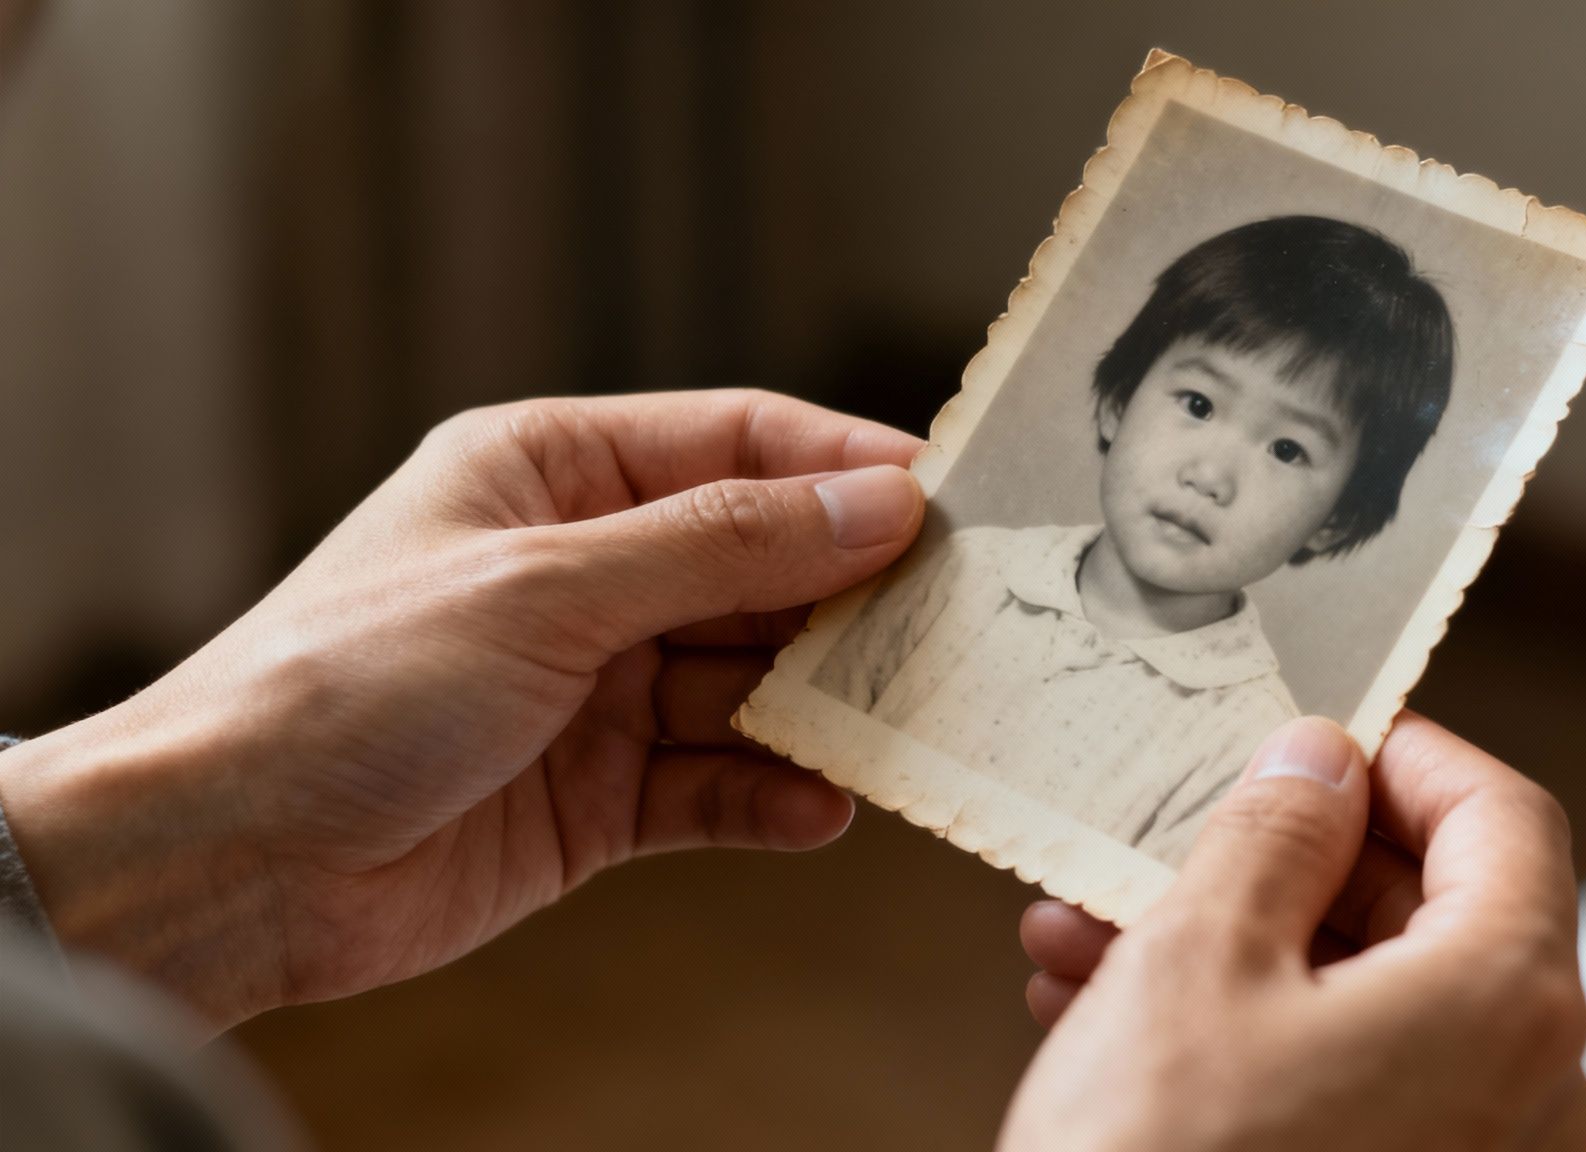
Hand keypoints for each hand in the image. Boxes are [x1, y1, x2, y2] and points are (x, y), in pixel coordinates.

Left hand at [0, 390, 924, 1029]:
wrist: (233, 860)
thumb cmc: (351, 681)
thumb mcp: (548, 587)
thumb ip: (719, 548)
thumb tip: (874, 507)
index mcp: (551, 472)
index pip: (733, 444)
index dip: (842, 467)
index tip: (948, 501)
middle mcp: (583, 571)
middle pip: (757, 563)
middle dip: (849, 594)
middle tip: (959, 620)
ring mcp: (594, 686)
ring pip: (749, 679)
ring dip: (823, 703)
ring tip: (909, 720)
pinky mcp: (596, 795)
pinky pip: (712, 784)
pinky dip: (769, 795)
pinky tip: (820, 805)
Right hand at [1002, 713, 1585, 1151]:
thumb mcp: (1201, 956)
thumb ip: (1276, 830)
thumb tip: (1320, 760)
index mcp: (1508, 999)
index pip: (1502, 815)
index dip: (1404, 753)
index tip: (1314, 731)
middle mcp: (1529, 1089)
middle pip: (1426, 909)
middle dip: (1277, 862)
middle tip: (1167, 830)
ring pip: (1360, 1002)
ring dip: (1228, 947)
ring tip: (1088, 928)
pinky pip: (1344, 1086)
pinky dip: (1242, 1036)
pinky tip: (1104, 1012)